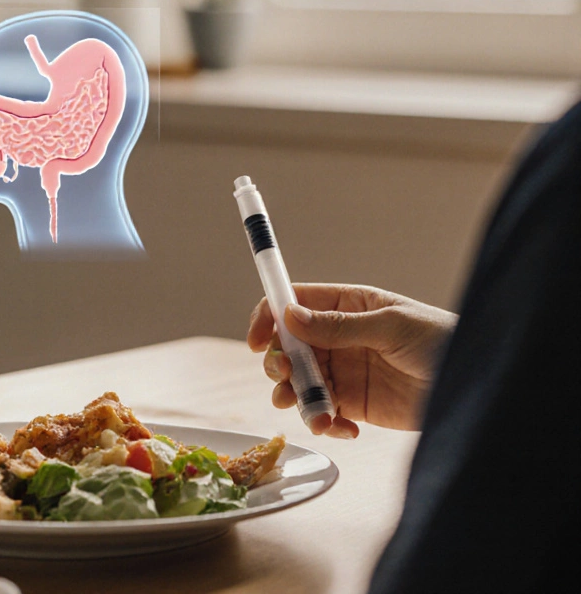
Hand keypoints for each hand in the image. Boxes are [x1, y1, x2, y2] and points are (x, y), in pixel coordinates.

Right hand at [246, 284, 455, 436]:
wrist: (477, 383)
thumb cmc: (441, 340)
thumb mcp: (390, 326)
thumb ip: (338, 325)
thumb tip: (289, 316)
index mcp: (346, 305)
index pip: (292, 304)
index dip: (268, 318)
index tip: (256, 341)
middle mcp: (338, 337)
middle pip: (287, 347)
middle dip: (280, 365)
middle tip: (288, 379)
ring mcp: (343, 371)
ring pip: (299, 383)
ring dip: (297, 400)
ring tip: (318, 415)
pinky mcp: (354, 404)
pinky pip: (322, 413)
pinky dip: (323, 422)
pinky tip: (343, 428)